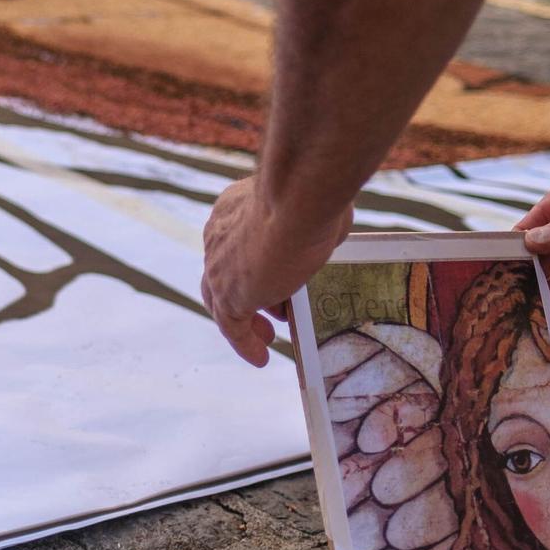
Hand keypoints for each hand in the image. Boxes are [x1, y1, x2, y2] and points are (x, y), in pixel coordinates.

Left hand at [202, 177, 349, 367]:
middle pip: (223, 271)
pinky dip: (244, 342)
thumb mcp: (317, 207)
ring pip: (223, 300)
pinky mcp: (229, 294)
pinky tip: (260, 357)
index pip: (236, 240)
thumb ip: (316, 223)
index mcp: (235, 208)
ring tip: (266, 339)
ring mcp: (219, 265)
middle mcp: (219, 234)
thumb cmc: (315, 193)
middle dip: (244, 292)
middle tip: (267, 312)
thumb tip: (330, 230)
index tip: (273, 275)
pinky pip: (232, 326)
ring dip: (244, 321)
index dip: (252, 260)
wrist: (299, 199)